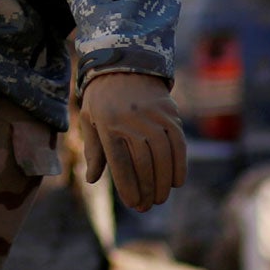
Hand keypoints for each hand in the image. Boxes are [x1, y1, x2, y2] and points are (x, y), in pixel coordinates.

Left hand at [76, 71, 186, 211]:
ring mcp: (152, 115)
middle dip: (146, 189)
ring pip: (163, 155)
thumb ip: (93, 150)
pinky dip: (180, 164)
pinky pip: (178, 142)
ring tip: (160, 198)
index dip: (128, 187)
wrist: (124, 63)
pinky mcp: (169, 112)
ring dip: (163, 182)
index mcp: (107, 124)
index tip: (133, 204)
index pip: (120, 163)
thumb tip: (93, 179)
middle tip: (147, 206)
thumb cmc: (102, 98)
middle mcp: (131, 120)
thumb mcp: (90, 119)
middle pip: (143, 162)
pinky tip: (176, 181)